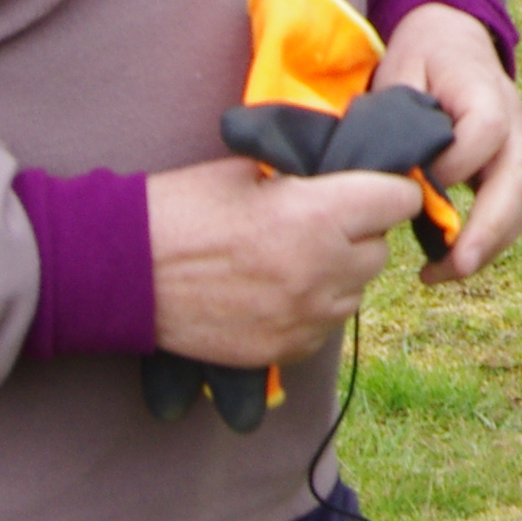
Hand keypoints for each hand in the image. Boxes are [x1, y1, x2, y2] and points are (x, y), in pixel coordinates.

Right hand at [145, 158, 421, 366]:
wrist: (122, 272)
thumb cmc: (181, 208)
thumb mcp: (250, 169)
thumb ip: (308, 176)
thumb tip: (345, 175)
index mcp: (318, 216)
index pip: (399, 199)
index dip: (387, 188)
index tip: (371, 187)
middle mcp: (322, 272)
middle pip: (380, 251)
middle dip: (359, 233)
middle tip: (317, 221)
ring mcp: (304, 318)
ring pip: (355, 293)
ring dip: (337, 275)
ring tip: (290, 257)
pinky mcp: (283, 351)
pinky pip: (325, 328)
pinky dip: (311, 310)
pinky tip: (273, 291)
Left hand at [377, 1, 521, 281]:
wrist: (452, 39)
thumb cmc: (421, 57)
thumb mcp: (400, 72)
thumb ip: (400, 118)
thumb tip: (395, 175)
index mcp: (484, 90)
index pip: (486, 131)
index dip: (456, 162)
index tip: (418, 180)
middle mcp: (514, 122)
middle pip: (519, 178)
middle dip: (490, 228)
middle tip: (456, 265)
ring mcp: (520, 147)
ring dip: (492, 243)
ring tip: (445, 272)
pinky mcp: (514, 170)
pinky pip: (517, 210)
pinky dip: (492, 240)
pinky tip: (453, 260)